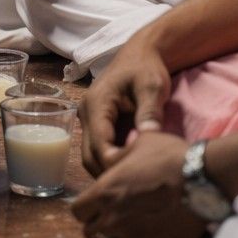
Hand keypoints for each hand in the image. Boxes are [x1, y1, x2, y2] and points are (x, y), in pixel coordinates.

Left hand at [72, 131, 204, 237]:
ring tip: (134, 222)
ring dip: (119, 233)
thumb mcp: (139, 144)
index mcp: (105, 192)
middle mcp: (114, 219)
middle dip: (98, 223)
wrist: (203, 179)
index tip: (95, 203)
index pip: (77, 211)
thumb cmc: (169, 156)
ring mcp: (134, 236)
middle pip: (90, 232)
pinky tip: (152, 229)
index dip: (85, 207)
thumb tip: (116, 155)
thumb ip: (121, 156)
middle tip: (115, 214)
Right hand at [81, 37, 173, 174]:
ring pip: (90, 154)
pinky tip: (128, 165)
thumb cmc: (146, 68)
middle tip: (136, 183)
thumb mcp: (152, 86)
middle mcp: (85, 112)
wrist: (140, 54)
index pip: (99, 144)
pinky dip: (109, 159)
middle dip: (109, 172)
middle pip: (89, 154)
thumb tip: (147, 136)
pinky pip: (97, 147)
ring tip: (132, 176)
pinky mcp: (94, 121)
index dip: (115, 162)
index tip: (138, 172)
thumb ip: (150, 111)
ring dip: (107, 168)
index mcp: (96, 103)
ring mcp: (87, 117)